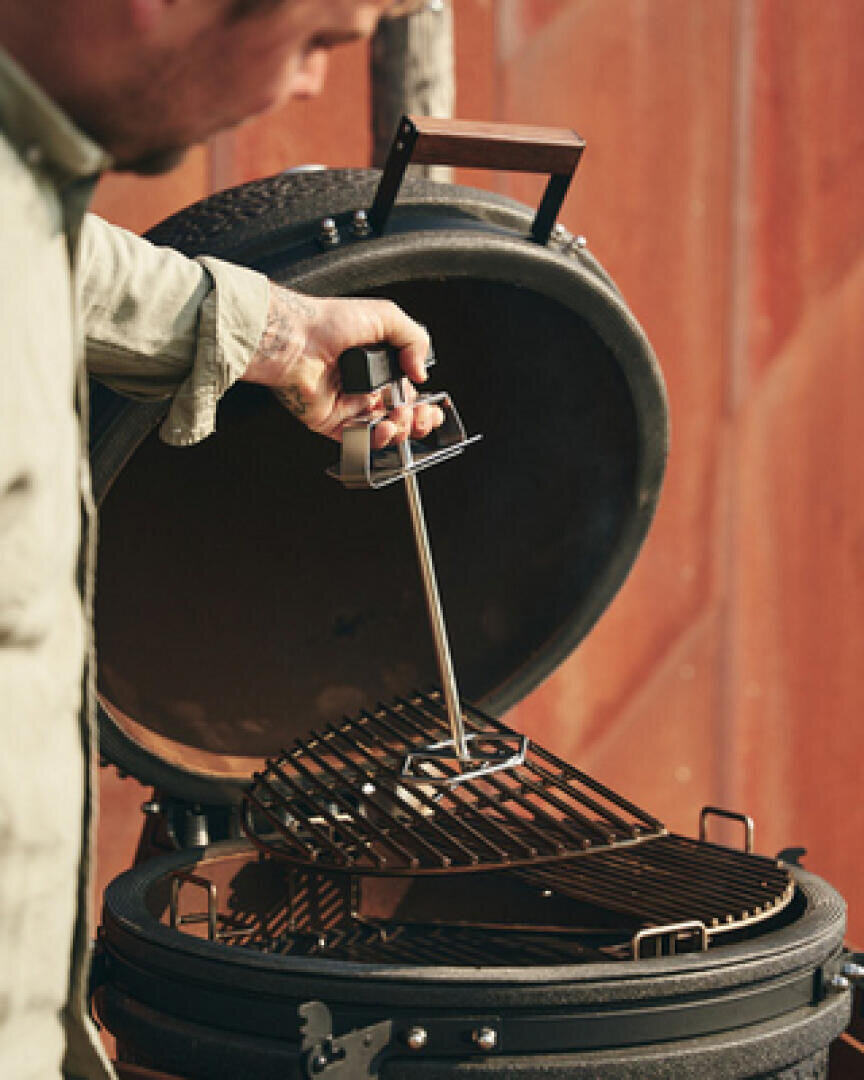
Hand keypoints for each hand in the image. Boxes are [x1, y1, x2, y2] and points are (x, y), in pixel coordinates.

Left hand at [242, 284, 444, 447]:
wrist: (295, 338)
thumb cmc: (328, 321)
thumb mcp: (385, 316)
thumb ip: (414, 339)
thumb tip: (422, 373)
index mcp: (378, 364)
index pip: (409, 392)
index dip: (423, 404)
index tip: (433, 409)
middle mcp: (364, 387)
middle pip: (400, 416)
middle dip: (416, 421)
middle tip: (420, 417)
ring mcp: (348, 406)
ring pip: (383, 431)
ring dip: (399, 430)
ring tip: (399, 419)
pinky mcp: (331, 423)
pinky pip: (358, 440)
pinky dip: (375, 439)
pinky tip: (382, 428)